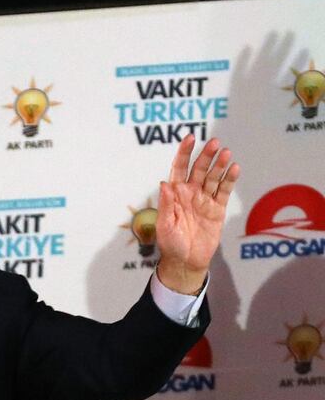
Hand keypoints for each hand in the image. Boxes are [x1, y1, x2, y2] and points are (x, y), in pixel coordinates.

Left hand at [156, 135, 239, 293]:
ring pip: (213, 177)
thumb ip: (167, 205)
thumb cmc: (170, 244)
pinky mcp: (217, 209)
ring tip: (226, 153)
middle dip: (206, 155)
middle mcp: (190, 193)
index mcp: (175, 194)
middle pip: (199, 169)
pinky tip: (235, 168)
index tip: (190, 138)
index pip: (179, 168)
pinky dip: (229, 180)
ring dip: (220, 165)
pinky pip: (224, 191)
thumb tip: (165, 183)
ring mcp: (204, 200)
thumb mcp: (165, 225)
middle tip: (215, 143)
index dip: (184, 153)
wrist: (186, 261)